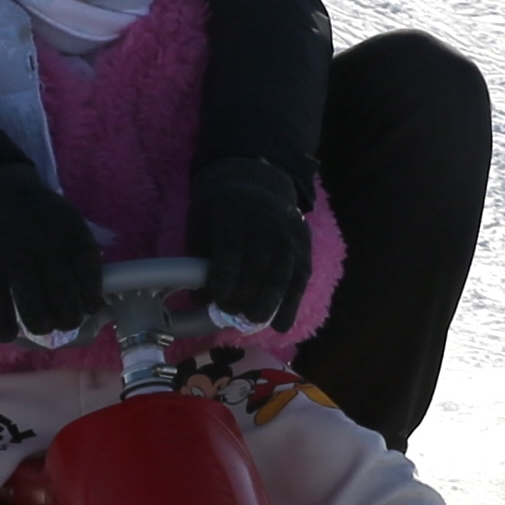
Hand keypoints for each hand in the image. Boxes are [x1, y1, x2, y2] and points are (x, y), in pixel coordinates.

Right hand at [0, 163, 105, 345]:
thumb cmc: (37, 216)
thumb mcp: (67, 223)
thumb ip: (81, 257)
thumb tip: (95, 303)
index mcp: (72, 233)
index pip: (90, 274)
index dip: (91, 297)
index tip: (88, 307)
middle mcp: (46, 245)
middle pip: (64, 296)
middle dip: (68, 318)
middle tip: (63, 320)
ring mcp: (16, 257)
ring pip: (34, 308)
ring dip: (42, 325)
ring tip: (42, 325)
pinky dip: (4, 327)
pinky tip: (7, 333)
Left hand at [189, 160, 312, 333]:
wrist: (258, 179)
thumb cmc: (219, 210)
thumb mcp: (201, 223)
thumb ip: (200, 259)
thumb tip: (204, 301)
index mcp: (233, 209)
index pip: (231, 248)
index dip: (225, 277)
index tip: (217, 299)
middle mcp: (266, 219)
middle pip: (259, 264)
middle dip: (245, 295)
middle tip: (232, 314)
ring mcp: (288, 232)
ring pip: (283, 273)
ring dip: (269, 304)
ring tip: (254, 323)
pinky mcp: (304, 244)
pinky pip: (299, 277)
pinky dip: (291, 303)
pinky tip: (281, 325)